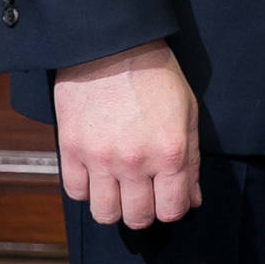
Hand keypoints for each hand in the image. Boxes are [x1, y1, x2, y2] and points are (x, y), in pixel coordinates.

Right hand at [53, 41, 200, 229]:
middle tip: (143, 194)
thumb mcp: (187, 113)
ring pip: (104, 214)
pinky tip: (96, 173)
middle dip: (144, 212)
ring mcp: (100, 157)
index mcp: (169, 152)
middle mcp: (135, 161)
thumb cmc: (155, 75)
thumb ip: (191, 162)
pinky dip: (86, 189)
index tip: (167, 198)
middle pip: (137, 219)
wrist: (112, 44)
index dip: (172, 209)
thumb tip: (192, 200)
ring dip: (114, 207)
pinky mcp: (72, 148)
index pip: (172, 210)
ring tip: (118, 188)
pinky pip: (75, 192)